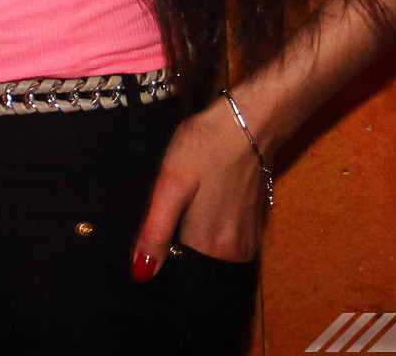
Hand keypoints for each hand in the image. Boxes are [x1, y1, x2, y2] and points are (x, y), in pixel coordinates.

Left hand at [130, 97, 269, 279]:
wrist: (248, 120)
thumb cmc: (206, 147)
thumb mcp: (170, 184)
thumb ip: (155, 231)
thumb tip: (141, 274)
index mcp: (212, 247)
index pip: (179, 275)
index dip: (158, 261)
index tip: (146, 243)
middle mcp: (235, 252)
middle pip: (195, 266)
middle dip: (174, 253)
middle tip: (157, 223)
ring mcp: (248, 239)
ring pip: (209, 254)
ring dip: (190, 241)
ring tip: (175, 214)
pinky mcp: (254, 225)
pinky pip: (223, 242)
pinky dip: (207, 232)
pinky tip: (196, 209)